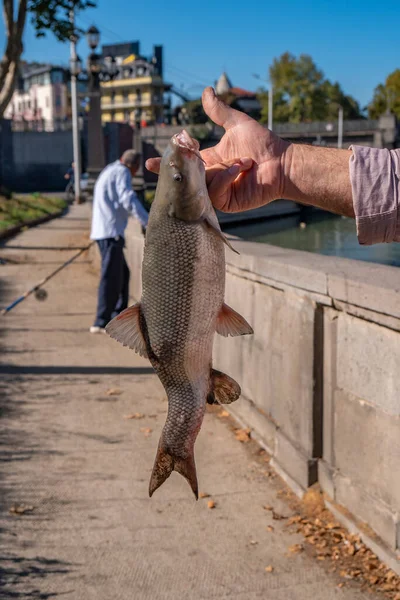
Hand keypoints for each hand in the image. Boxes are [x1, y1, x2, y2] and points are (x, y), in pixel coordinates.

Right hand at [145, 87, 289, 212]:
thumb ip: (218, 111)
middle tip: (178, 164)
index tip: (149, 163)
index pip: (184, 162)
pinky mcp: (227, 202)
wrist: (281, 162)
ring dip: (218, 171)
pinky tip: (239, 170)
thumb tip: (206, 90)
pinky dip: (225, 179)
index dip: (167, 164)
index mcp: (211, 160)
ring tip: (239, 161)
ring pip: (200, 186)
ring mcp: (219, 191)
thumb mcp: (236, 123)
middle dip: (181, 171)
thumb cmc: (263, 144)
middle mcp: (212, 177)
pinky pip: (215, 193)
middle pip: (187, 177)